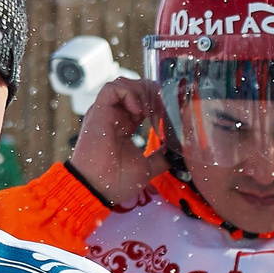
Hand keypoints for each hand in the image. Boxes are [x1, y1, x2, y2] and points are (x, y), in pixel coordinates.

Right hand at [68, 77, 168, 207]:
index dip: (157, 102)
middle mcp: (114, 116)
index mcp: (124, 126)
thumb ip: (159, 158)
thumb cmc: (116, 181)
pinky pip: (111, 89)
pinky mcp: (98, 112)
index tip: (170, 112)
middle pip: (133, 89)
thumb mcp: (147, 167)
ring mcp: (105, 113)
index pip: (140, 102)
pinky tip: (139, 110)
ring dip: (141, 91)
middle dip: (151, 92)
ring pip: (122, 84)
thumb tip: (176, 157)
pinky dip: (128, 93)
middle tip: (163, 106)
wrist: (97, 188)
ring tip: (150, 110)